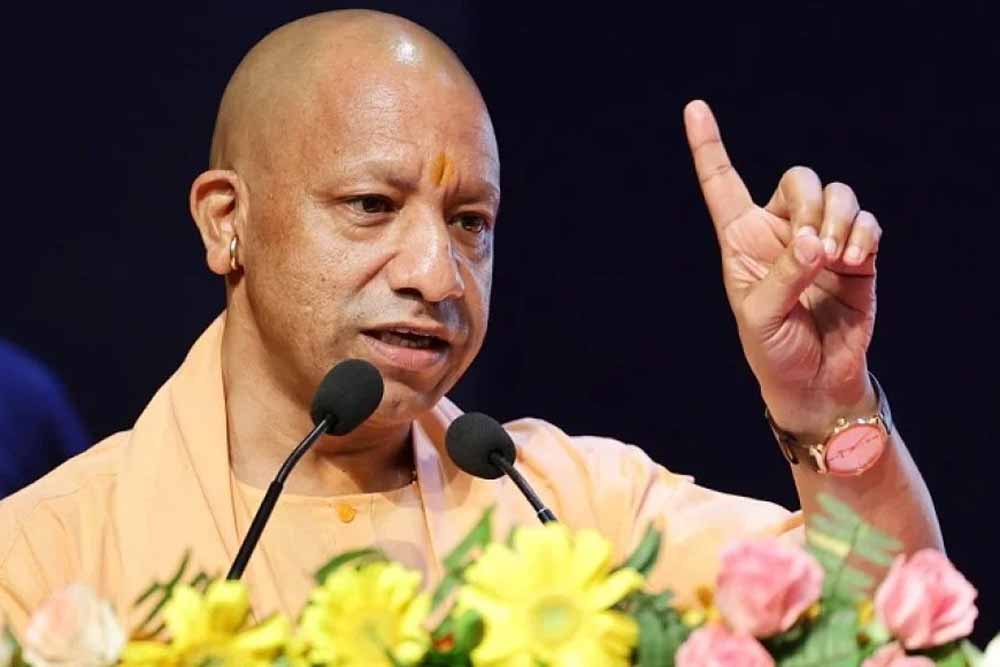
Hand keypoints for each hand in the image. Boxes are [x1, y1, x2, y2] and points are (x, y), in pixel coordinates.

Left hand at [683, 100, 880, 435]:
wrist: (815, 380)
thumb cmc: (773, 349)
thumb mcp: (761, 316)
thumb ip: (783, 275)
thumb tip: (816, 241)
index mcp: (741, 240)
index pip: (722, 184)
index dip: (708, 147)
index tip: (694, 108)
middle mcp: (781, 232)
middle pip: (799, 178)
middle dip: (810, 205)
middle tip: (814, 248)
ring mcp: (821, 240)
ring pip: (837, 194)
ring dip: (840, 221)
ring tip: (836, 260)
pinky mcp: (857, 254)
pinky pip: (866, 221)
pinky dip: (863, 234)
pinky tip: (853, 260)